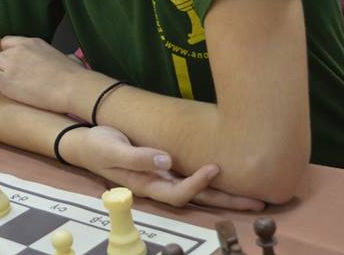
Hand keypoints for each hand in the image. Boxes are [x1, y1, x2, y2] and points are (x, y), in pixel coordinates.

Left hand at [0, 36, 85, 113]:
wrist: (73, 87)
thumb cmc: (76, 77)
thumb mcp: (69, 58)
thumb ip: (63, 57)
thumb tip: (71, 61)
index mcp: (32, 42)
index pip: (6, 43)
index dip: (6, 56)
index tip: (12, 69)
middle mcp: (18, 49)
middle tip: (2, 78)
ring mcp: (10, 63)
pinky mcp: (5, 80)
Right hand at [63, 126, 264, 209]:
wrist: (86, 142)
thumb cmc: (98, 145)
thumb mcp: (113, 150)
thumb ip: (139, 157)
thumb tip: (166, 160)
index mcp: (147, 185)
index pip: (179, 192)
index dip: (198, 184)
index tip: (215, 168)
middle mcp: (159, 185)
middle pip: (198, 199)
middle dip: (227, 200)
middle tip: (257, 199)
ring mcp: (163, 178)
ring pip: (199, 191)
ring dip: (226, 194)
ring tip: (254, 194)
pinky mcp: (166, 168)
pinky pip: (193, 178)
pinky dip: (213, 181)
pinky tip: (230, 176)